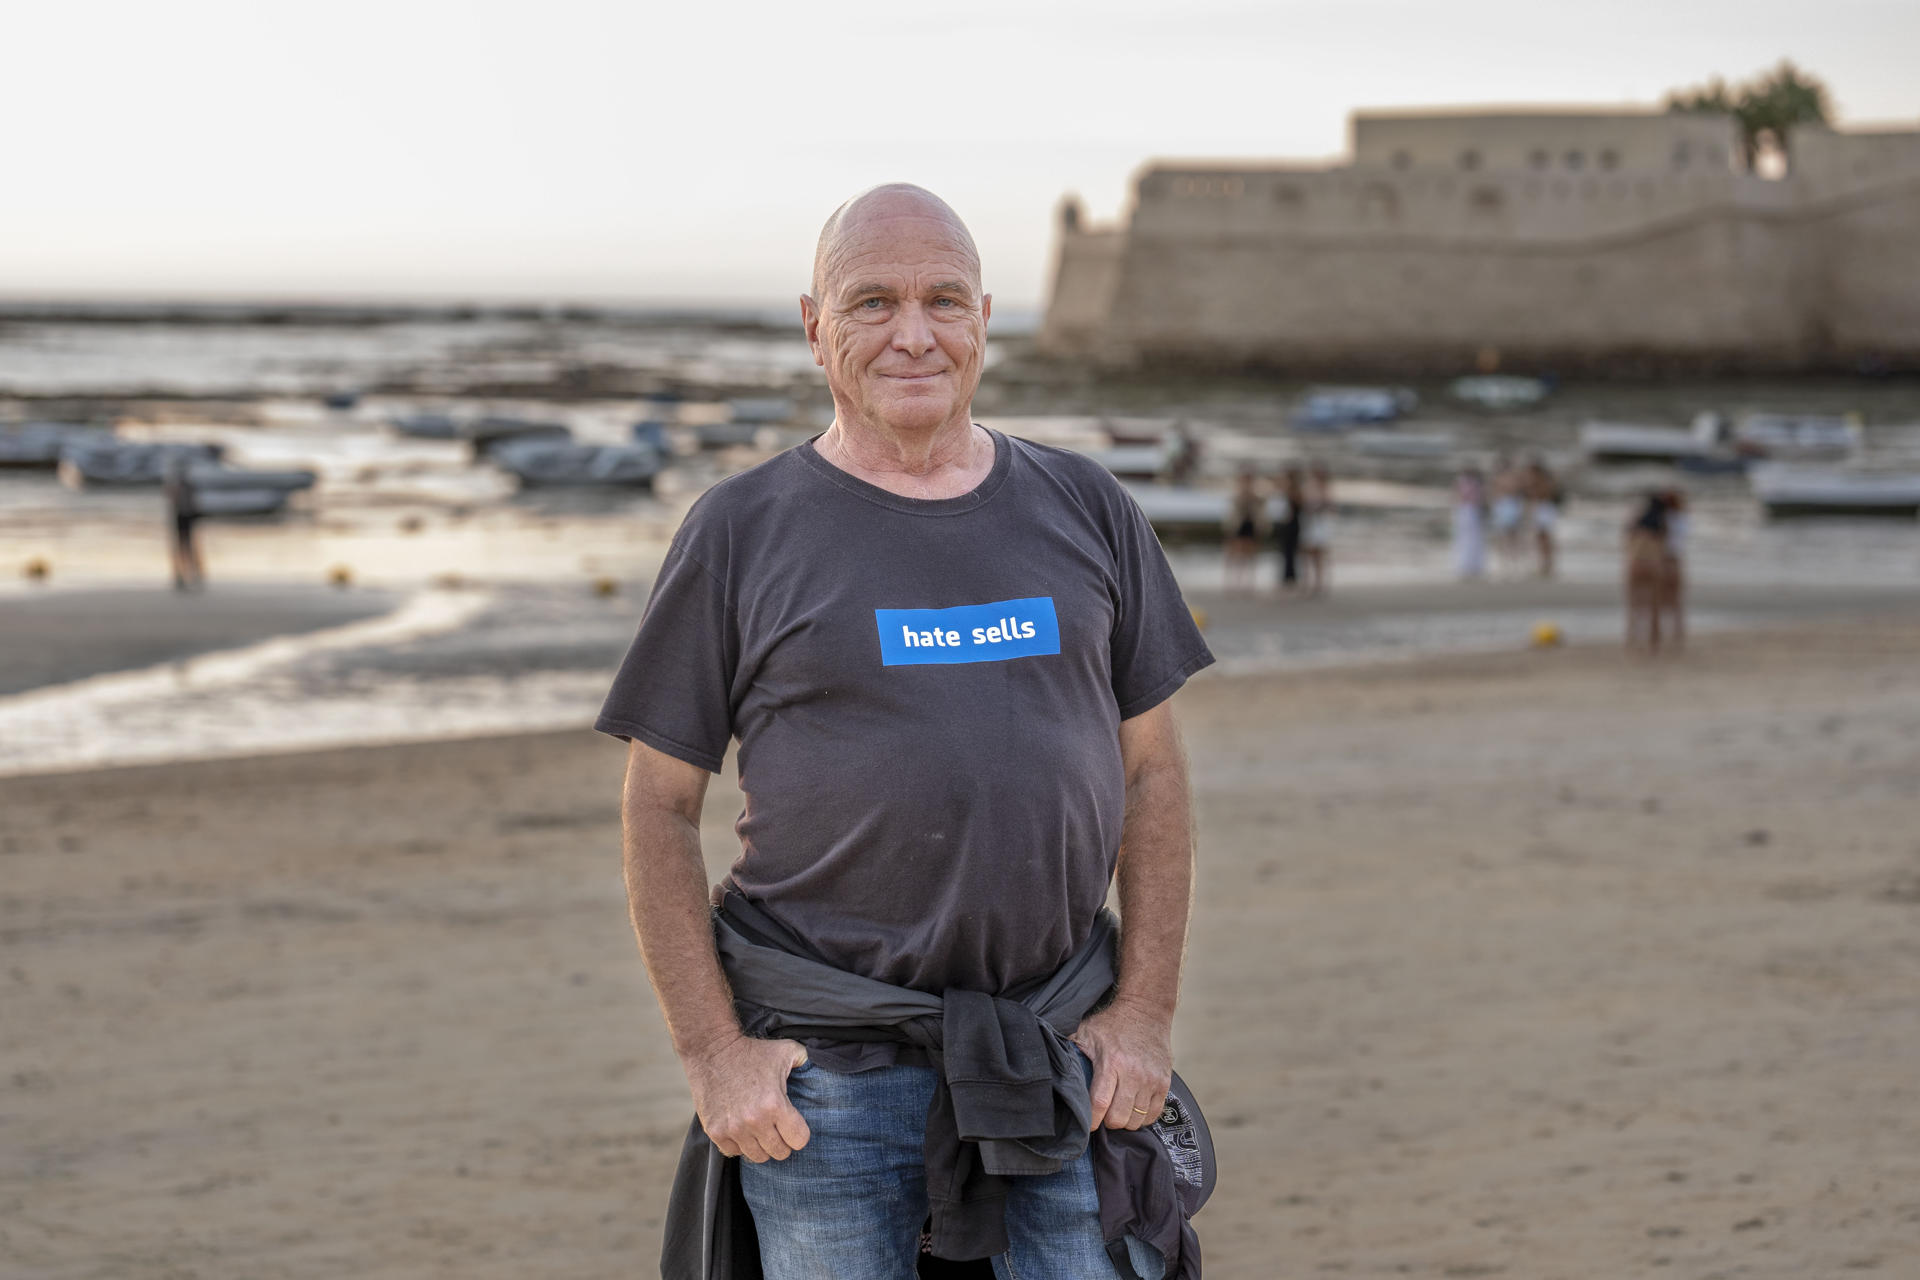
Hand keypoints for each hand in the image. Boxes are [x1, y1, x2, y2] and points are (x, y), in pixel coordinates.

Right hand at [683, 1034, 811, 1161]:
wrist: (711, 1050)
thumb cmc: (753, 1051)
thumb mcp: (787, 1050)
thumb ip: (807, 1062)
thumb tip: (823, 1070)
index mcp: (775, 1104)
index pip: (799, 1141)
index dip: (799, 1133)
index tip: (793, 1124)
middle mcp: (754, 1121)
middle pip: (780, 1153)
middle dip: (782, 1141)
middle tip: (777, 1127)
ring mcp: (733, 1129)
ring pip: (757, 1156)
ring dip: (761, 1145)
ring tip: (760, 1129)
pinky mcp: (715, 1131)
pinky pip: (734, 1153)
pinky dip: (740, 1145)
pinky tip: (742, 1129)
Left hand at [1071, 999, 1172, 1130]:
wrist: (1146, 1010)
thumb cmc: (1113, 1023)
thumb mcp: (1087, 1032)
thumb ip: (1071, 1051)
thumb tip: (1051, 1064)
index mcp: (1111, 1062)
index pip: (1099, 1104)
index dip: (1091, 1121)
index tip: (1086, 1125)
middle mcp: (1133, 1074)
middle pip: (1118, 1118)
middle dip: (1107, 1122)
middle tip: (1103, 1114)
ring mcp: (1151, 1080)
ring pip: (1136, 1120)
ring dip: (1125, 1120)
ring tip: (1118, 1110)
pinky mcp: (1164, 1083)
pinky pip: (1154, 1114)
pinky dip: (1142, 1117)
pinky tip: (1133, 1108)